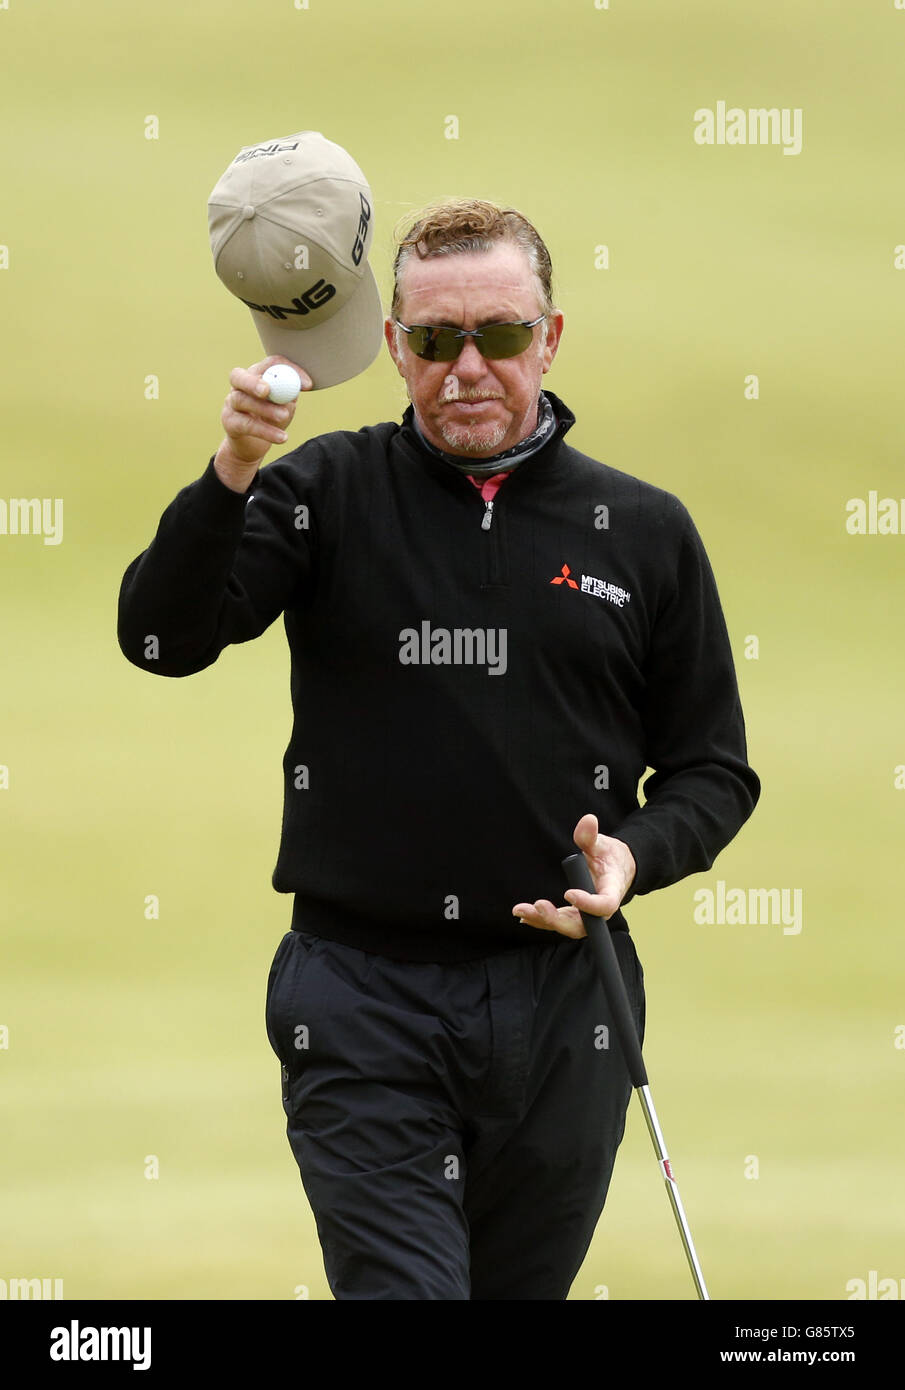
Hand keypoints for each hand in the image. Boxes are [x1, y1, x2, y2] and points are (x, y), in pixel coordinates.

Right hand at [214, 356, 311, 492]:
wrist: (253, 445)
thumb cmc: (270, 418)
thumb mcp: (284, 405)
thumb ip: (289, 393)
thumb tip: (300, 386)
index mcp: (256, 375)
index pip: (270, 364)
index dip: (288, 370)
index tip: (308, 385)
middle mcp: (239, 385)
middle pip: (240, 377)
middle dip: (253, 382)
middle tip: (267, 390)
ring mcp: (231, 403)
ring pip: (243, 401)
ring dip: (266, 408)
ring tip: (284, 416)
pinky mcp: (229, 422)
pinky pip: (247, 425)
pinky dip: (266, 431)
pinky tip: (282, 438)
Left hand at [512, 813, 636, 938]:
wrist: (615, 868)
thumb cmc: (610, 857)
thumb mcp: (603, 843)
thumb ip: (592, 836)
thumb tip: (588, 820)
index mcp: (612, 891)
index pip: (604, 905)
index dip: (588, 904)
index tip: (569, 892)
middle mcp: (600, 910)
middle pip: (582, 924)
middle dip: (558, 919)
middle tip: (539, 906)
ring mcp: (587, 915)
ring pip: (568, 926)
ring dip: (544, 920)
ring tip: (521, 910)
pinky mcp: (575, 915)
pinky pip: (560, 922)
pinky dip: (542, 920)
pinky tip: (525, 915)